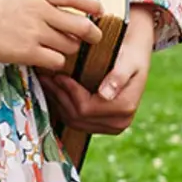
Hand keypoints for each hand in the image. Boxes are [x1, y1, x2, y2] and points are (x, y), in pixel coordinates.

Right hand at [0, 0, 103, 72]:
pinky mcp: (28, 52)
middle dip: (92, 34)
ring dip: (70, 49)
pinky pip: (57, 61)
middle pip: (81, 25)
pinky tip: (49, 61)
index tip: (100, 11)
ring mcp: (35, 32)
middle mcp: (41, 11)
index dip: (92, 5)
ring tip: (62, 49)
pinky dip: (57, 63)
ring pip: (70, 45)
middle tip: (94, 38)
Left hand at [42, 5, 153, 134]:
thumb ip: (118, 76)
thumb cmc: (130, 54)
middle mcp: (118, 123)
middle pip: (77, 117)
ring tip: (48, 82)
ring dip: (58, 101)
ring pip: (73, 121)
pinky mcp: (101, 125)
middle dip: (60, 96)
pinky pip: (75, 121)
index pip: (86, 108)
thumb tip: (105, 95)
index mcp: (124, 108)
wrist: (134, 57)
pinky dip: (62, 106)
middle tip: (46, 77)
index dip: (69, 92)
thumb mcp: (128, 60)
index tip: (59, 75)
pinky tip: (55, 90)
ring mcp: (109, 127)